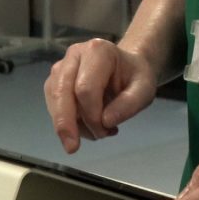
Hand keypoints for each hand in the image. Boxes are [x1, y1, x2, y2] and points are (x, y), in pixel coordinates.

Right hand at [45, 39, 156, 153]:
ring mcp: (61, 67)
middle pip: (62, 92)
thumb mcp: (144, 89)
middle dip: (66, 124)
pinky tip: (87, 128)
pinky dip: (67, 123)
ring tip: (98, 132)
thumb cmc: (135, 77)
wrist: (127, 68)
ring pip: (55, 101)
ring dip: (70, 125)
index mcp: (98, 51)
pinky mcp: (54, 81)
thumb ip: (130, 104)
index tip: (106, 130)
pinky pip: (53, 106)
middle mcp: (75, 55)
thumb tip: (106, 121)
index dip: (91, 114)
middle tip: (72, 148)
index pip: (85, 88)